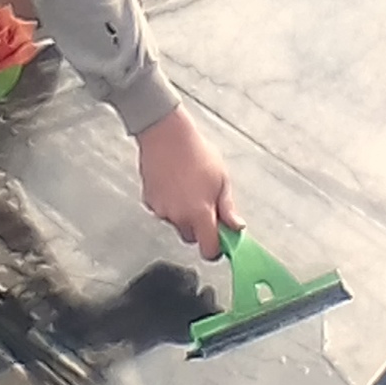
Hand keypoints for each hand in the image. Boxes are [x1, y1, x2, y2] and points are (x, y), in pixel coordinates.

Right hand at [135, 106, 238, 259]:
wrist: (166, 135)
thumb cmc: (196, 152)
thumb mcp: (222, 179)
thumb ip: (227, 207)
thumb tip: (236, 226)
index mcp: (200, 212)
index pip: (208, 249)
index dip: (216, 249)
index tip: (221, 242)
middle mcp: (179, 216)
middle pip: (191, 237)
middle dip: (199, 229)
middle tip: (206, 207)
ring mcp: (162, 209)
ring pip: (176, 223)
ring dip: (183, 215)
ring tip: (188, 188)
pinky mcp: (150, 201)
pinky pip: (163, 211)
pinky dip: (170, 205)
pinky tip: (174, 184)